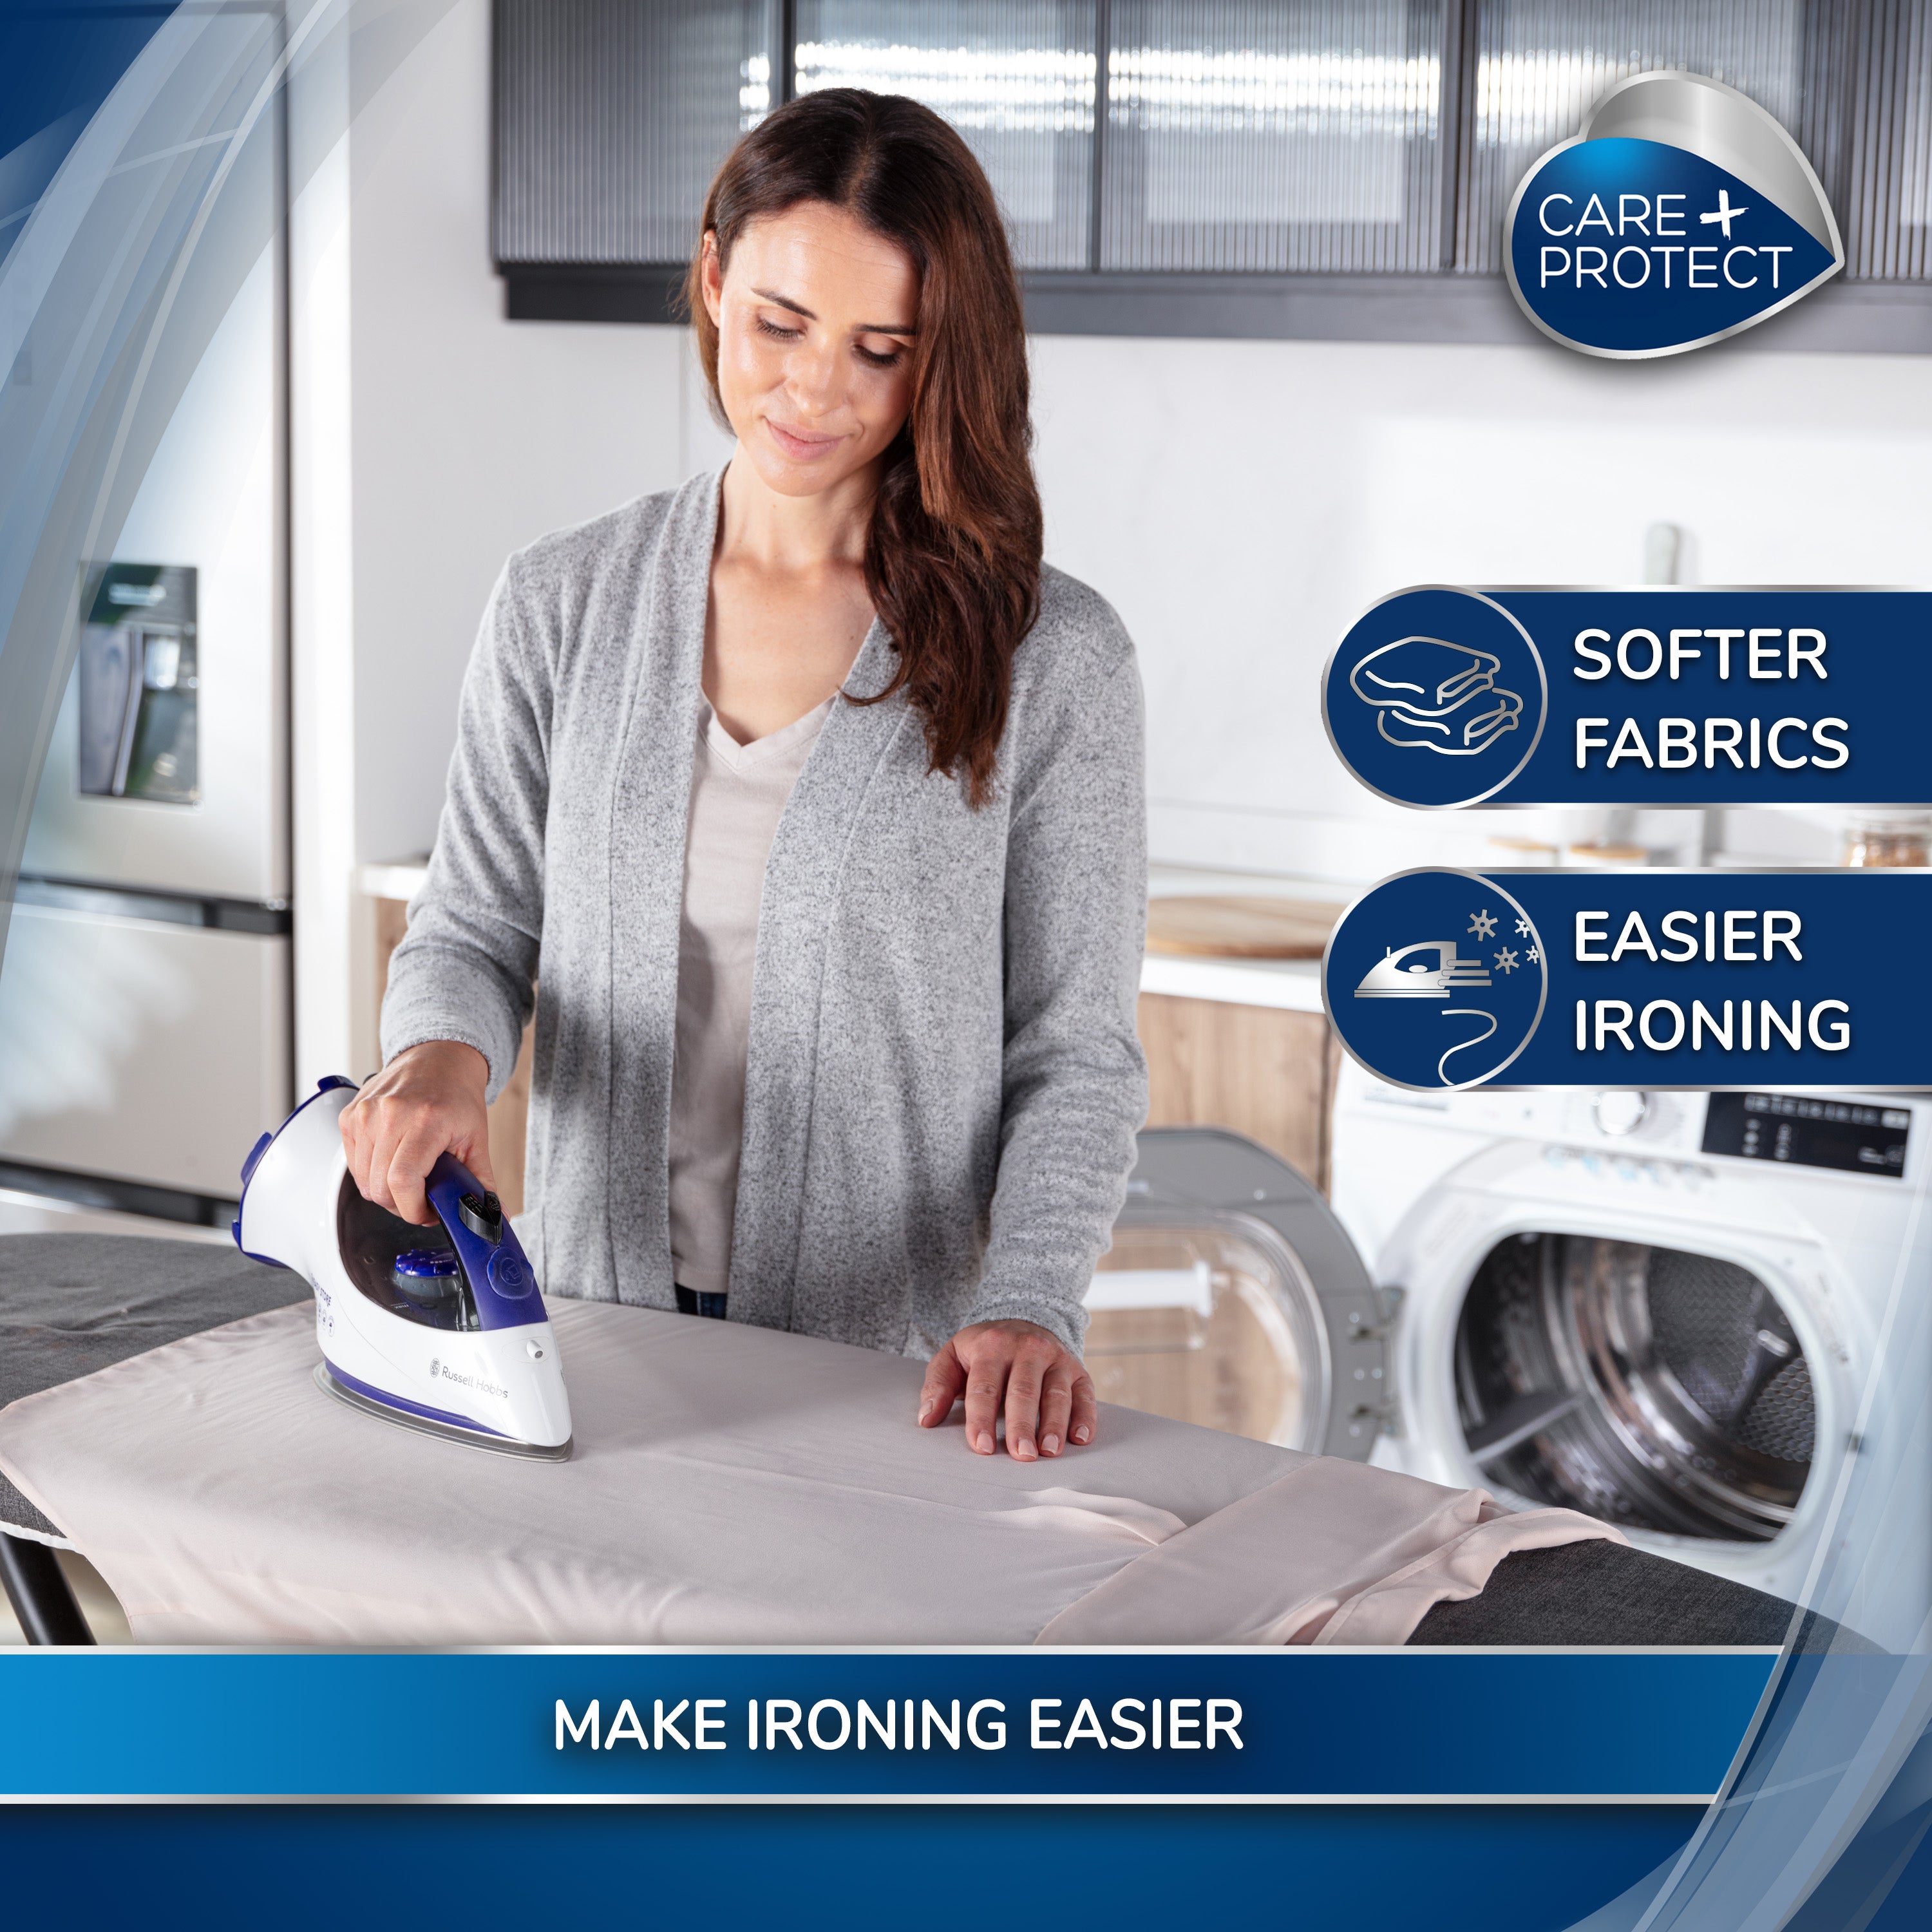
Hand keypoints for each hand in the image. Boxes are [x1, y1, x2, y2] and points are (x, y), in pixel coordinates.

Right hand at [340, 1041, 492, 1224]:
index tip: (425, 1213)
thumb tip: (496, 1217)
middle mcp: (389, 1114)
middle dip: (401, 1205)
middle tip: (422, 1199)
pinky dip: (371, 1173)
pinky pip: (353, 1164)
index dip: (411, 1209)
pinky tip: (392, 1161)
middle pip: (379, 1188)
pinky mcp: (349, 1116)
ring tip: (409, 1179)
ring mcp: (364, 1114)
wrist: (438, 1058)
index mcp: (424, 1119)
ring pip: (363, 1181)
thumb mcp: (477, 1139)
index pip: (402, 1181)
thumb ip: (481, 1182)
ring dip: (385, 1191)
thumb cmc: (456, 1096)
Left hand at [918, 1320, 1096, 1461]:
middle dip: (1021, 1424)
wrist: (1023, 1318)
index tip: (982, 1447)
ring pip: (1056, 1393)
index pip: (985, 1386)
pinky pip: (1085, 1393)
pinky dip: (1085, 1416)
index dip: (982, 1418)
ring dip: (1054, 1424)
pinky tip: (1080, 1438)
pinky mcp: (1077, 1369)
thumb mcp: (953, 1355)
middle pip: (1023, 1391)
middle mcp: (1027, 1348)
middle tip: (1021, 1455)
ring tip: (1049, 1452)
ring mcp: (1055, 1358)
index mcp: (991, 1346)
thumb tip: (926, 1419)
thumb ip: (937, 1385)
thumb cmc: (984, 1349)